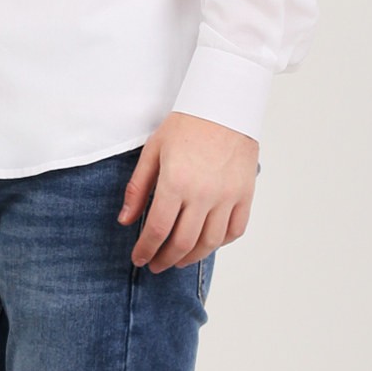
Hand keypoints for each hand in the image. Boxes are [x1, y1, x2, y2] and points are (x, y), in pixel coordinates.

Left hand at [119, 112, 258, 271]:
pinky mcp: (245, 194)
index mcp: (176, 183)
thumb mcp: (153, 151)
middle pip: (182, 243)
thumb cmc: (187, 124)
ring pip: (209, 243)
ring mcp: (227, 196)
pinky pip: (234, 230)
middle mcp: (203, 194)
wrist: (225, 105)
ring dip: (191, 258)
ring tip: (178, 260)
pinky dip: (220, 243)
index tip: (139, 259)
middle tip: (156, 265)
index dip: (146, 250)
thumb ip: (138, 188)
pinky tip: (206, 244)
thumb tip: (125, 220)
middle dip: (165, 260)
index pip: (157, 230)